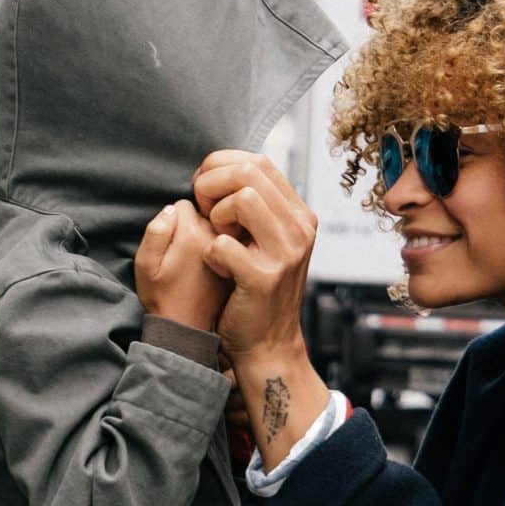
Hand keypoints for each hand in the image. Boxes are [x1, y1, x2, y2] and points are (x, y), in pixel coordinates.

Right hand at [135, 199, 229, 335]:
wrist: (188, 329)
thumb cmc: (162, 297)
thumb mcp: (146, 265)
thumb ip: (156, 231)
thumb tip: (173, 208)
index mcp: (192, 233)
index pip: (184, 204)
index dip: (173, 220)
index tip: (171, 243)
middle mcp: (216, 236)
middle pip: (206, 211)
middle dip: (194, 223)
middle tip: (184, 253)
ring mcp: (233, 248)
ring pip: (221, 225)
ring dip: (211, 235)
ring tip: (199, 262)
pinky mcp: (242, 260)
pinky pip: (232, 241)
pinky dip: (225, 248)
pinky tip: (215, 267)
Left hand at [192, 150, 317, 362]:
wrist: (267, 344)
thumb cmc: (254, 288)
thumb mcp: (266, 240)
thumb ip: (256, 206)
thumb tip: (222, 168)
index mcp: (300, 214)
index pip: (258, 161)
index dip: (220, 166)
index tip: (205, 190)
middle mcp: (300, 229)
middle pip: (249, 171)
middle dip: (212, 184)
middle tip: (204, 211)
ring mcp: (286, 253)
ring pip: (242, 198)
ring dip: (215, 216)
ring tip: (217, 237)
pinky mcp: (264, 278)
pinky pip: (223, 243)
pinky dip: (211, 253)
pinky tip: (218, 268)